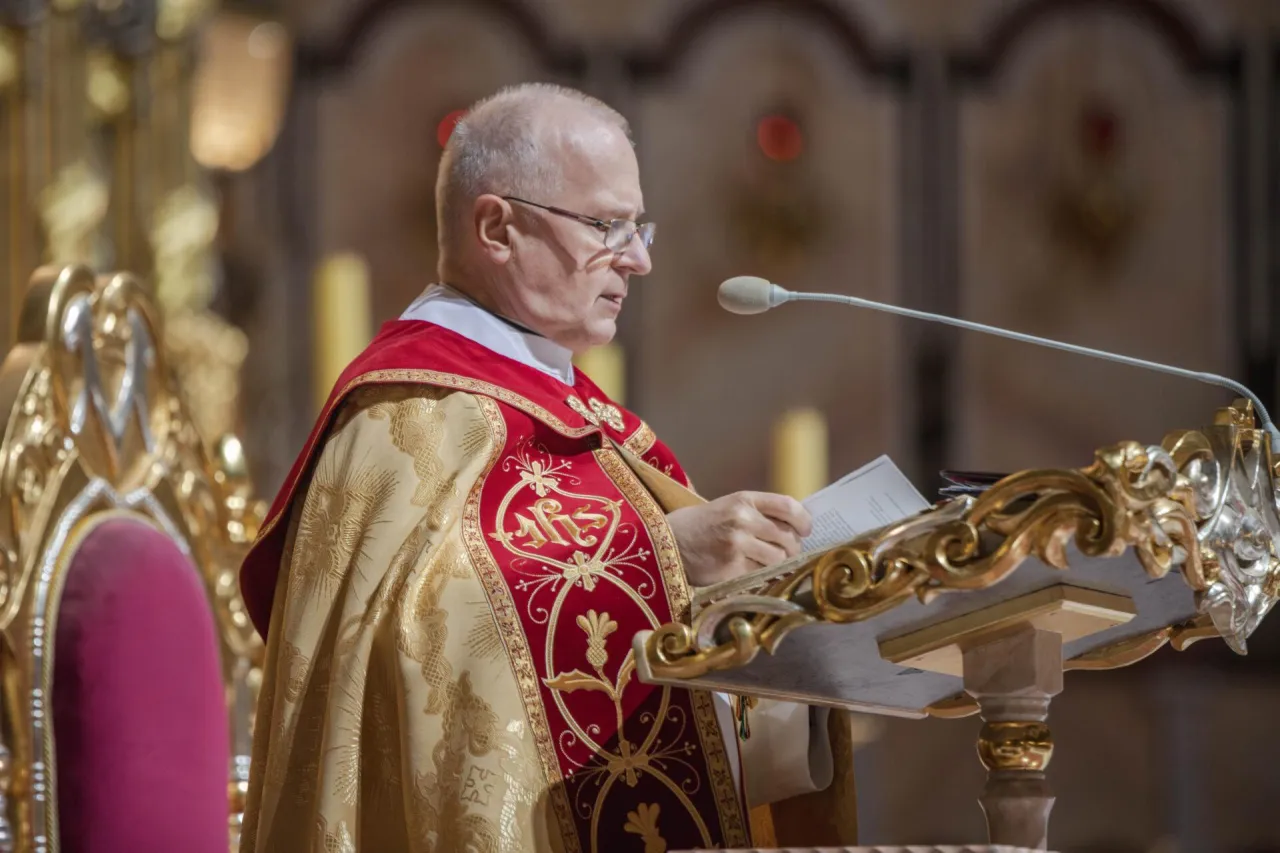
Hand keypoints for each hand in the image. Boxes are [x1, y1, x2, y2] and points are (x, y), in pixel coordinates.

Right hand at [666, 492, 812, 586]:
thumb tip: (799, 528)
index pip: (788, 506)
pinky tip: (752, 571)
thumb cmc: (704, 525)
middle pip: (788, 537)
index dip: (804, 520)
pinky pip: (762, 574)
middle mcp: (742, 519)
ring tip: (767, 562)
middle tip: (785, 552)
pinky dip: (762, 575)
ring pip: (778, 558)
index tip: (806, 530)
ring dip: (778, 564)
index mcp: (744, 499)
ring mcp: (737, 544)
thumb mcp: (730, 507)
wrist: (669, 541)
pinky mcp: (731, 568)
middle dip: (792, 548)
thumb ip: (760, 513)